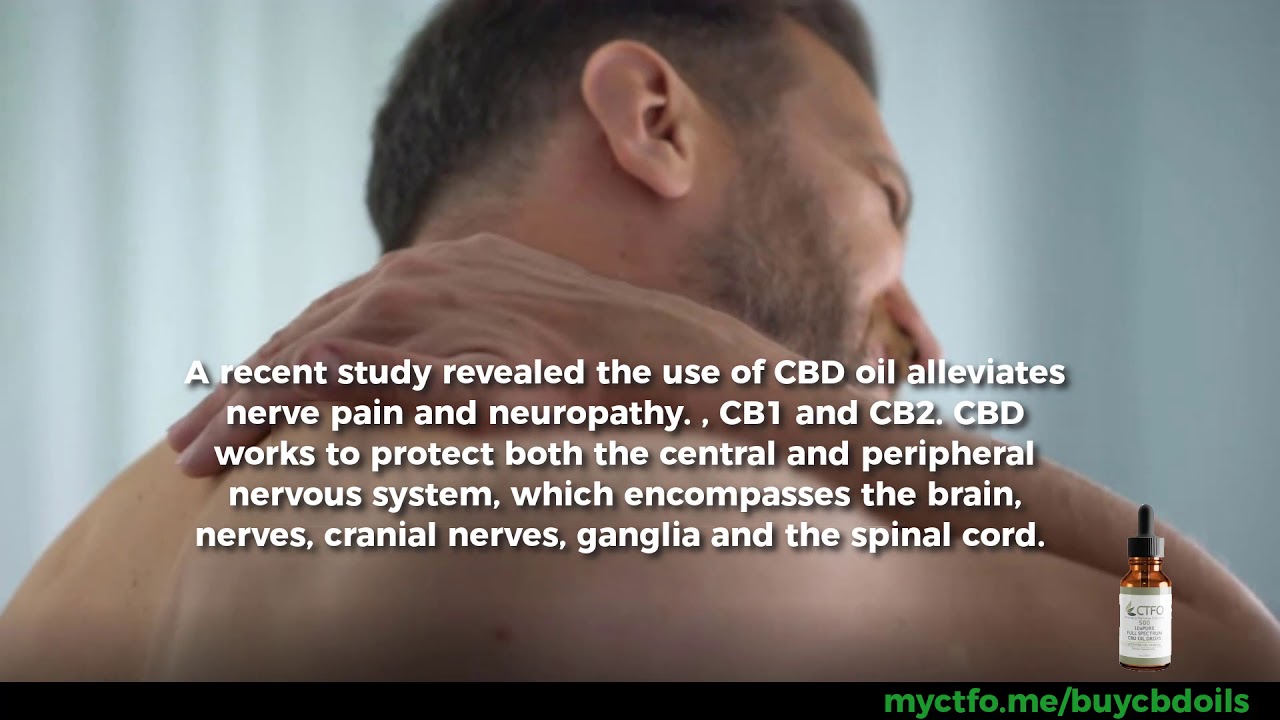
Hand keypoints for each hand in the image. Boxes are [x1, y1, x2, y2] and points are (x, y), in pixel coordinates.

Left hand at [167, 233, 791, 476]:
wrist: (688, 370)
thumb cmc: (620, 376)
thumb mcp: (534, 350)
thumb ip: (476, 357)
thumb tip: (437, 405)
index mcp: (455, 270)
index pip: (342, 314)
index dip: (281, 364)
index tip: (238, 412)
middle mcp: (443, 274)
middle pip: (316, 326)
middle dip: (248, 387)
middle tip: (192, 447)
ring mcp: (456, 306)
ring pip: (325, 341)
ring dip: (257, 395)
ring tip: (205, 451)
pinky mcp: (471, 348)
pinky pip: (372, 362)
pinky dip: (315, 381)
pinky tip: (271, 408)